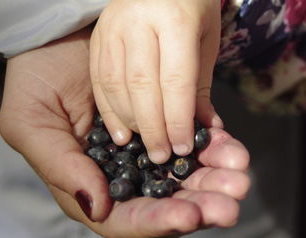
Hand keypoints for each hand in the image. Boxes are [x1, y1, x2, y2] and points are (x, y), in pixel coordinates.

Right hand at [0, 26, 249, 237]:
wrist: (60, 44)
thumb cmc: (37, 83)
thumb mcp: (31, 123)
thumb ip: (61, 167)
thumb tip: (99, 207)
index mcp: (92, 186)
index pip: (128, 219)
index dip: (159, 220)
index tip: (189, 214)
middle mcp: (126, 177)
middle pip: (168, 204)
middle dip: (203, 202)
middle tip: (232, 195)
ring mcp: (149, 154)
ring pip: (188, 177)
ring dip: (215, 175)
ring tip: (238, 166)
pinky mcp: (167, 129)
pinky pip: (195, 144)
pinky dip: (214, 145)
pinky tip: (228, 142)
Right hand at [90, 0, 222, 163]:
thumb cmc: (193, 6)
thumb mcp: (207, 40)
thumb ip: (201, 85)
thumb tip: (207, 128)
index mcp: (175, 19)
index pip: (176, 80)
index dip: (178, 119)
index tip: (182, 147)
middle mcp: (139, 21)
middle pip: (143, 86)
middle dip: (153, 127)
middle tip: (162, 155)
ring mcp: (113, 27)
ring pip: (116, 85)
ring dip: (130, 122)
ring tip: (143, 145)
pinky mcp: (98, 36)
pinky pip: (100, 80)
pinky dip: (109, 110)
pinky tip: (120, 132)